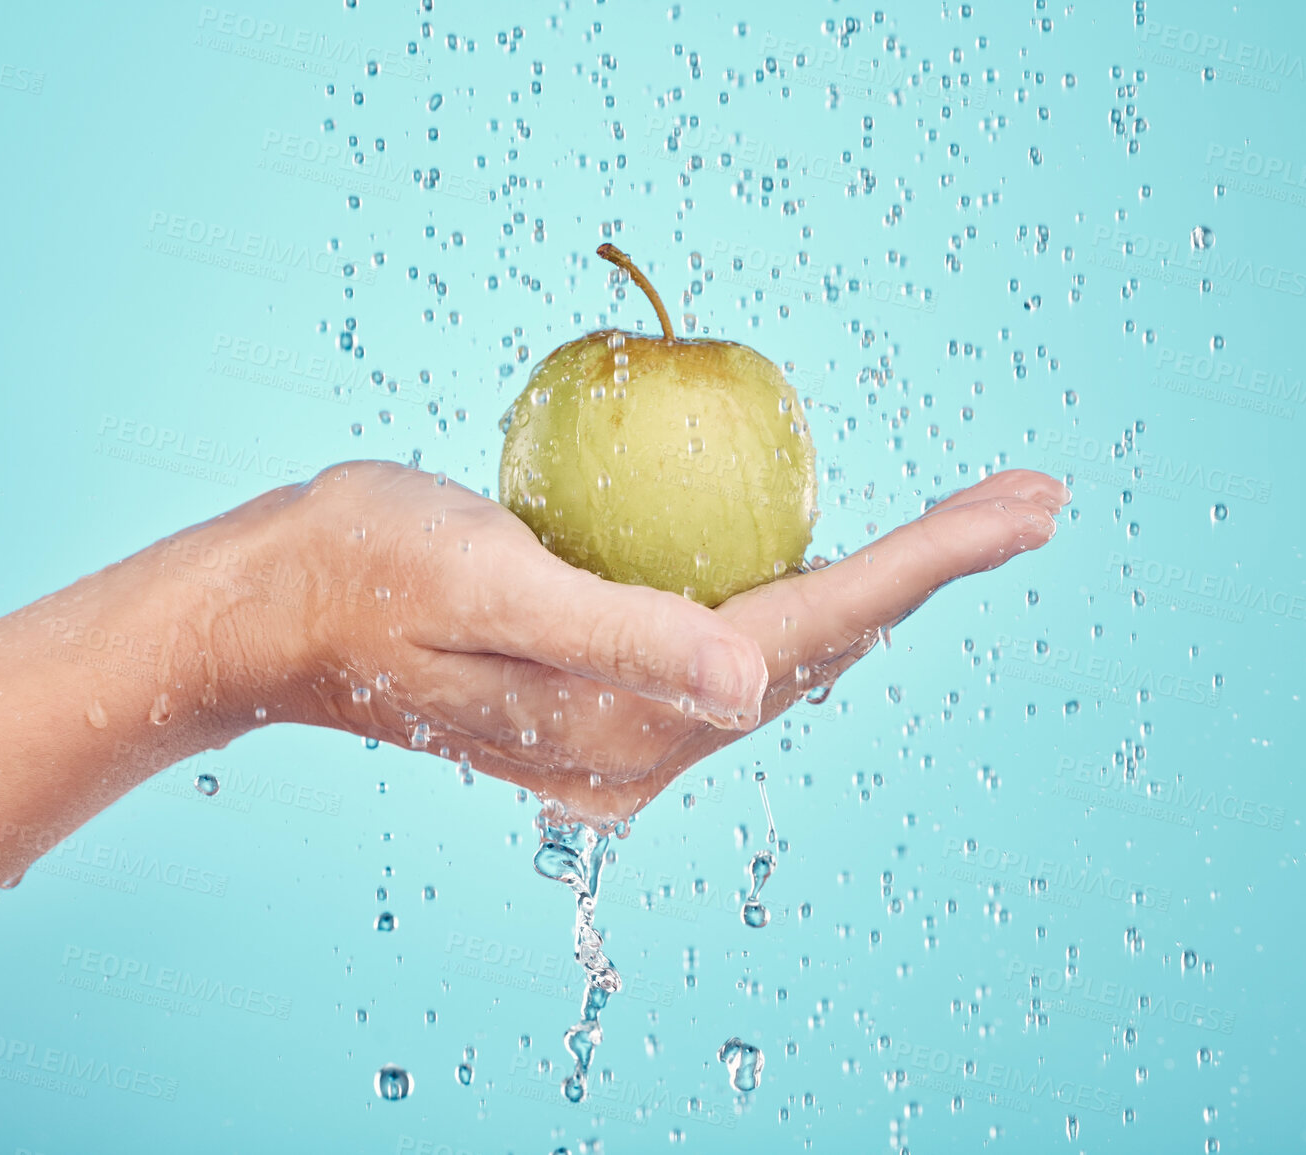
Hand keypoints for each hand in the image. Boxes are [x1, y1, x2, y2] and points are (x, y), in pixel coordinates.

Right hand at [190, 462, 1068, 824]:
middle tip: (1033, 502)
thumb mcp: (483, 581)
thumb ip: (619, 635)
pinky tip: (851, 558)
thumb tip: (756, 685)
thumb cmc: (361, 569)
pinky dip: (806, 593)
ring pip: (789, 653)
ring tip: (977, 525)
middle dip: (934, 576)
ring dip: (885, 586)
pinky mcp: (606, 700)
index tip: (1023, 509)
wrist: (272, 609)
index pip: (811, 632)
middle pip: (822, 648)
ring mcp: (627, 732)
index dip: (926, 567)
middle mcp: (644, 746)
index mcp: (627, 726)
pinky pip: (734, 645)